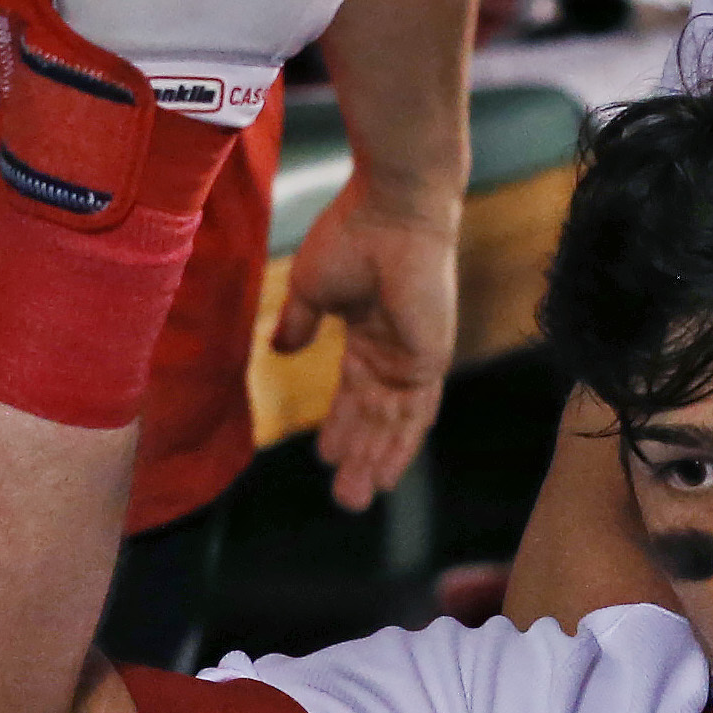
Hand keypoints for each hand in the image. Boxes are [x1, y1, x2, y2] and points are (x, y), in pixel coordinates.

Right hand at [273, 185, 459, 510]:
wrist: (390, 213)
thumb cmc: (351, 238)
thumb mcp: (313, 289)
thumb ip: (300, 324)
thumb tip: (282, 350)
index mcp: (370, 333)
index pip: (356, 393)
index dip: (342, 425)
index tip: (325, 455)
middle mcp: (395, 351)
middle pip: (377, 418)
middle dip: (360, 458)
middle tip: (345, 498)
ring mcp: (415, 357)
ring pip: (394, 425)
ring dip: (376, 463)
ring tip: (354, 499)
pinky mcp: (430, 359)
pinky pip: (417, 414)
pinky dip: (403, 447)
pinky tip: (387, 474)